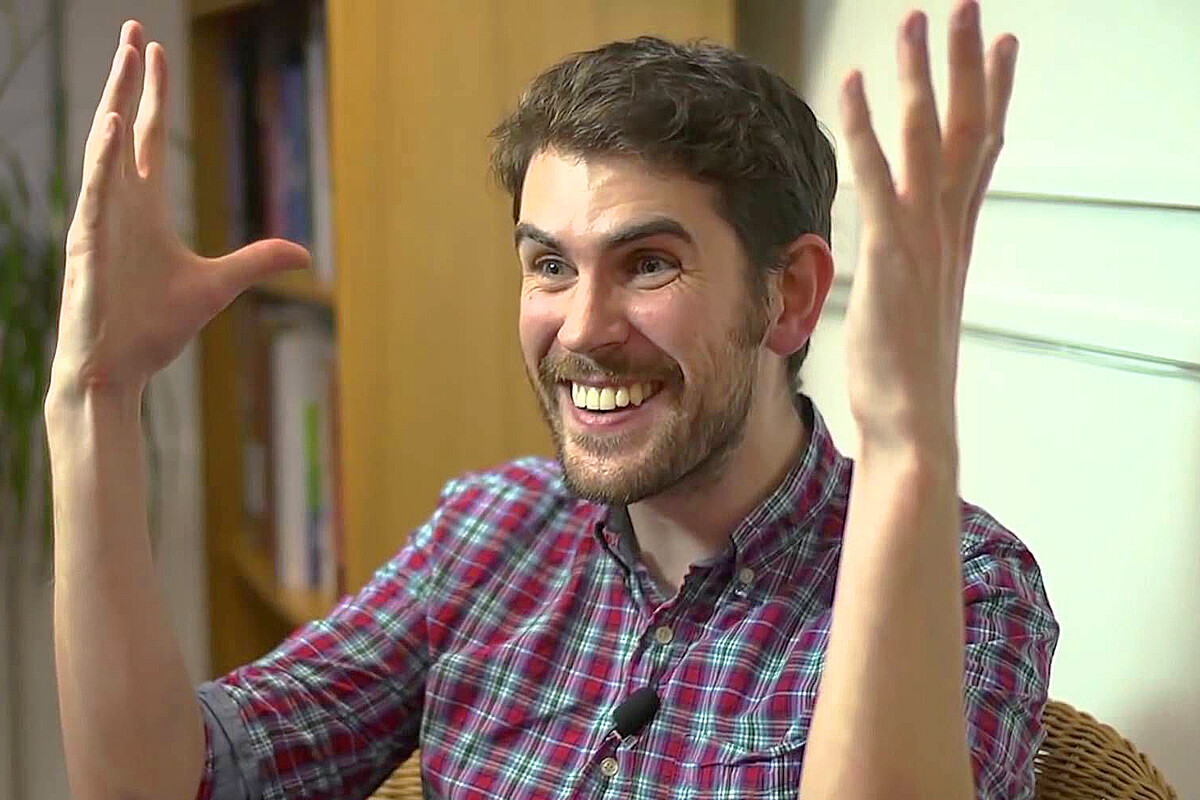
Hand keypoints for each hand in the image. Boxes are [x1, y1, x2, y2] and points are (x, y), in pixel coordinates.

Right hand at [50, 20, 308, 399]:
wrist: (118, 369)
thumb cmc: (154, 328)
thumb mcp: (218, 286)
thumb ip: (257, 261)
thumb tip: (303, 253)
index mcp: (144, 208)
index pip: (147, 137)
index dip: (151, 94)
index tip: (153, 52)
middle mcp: (118, 204)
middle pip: (124, 125)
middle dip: (129, 77)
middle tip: (131, 29)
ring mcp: (100, 219)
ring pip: (106, 146)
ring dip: (116, 99)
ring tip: (125, 56)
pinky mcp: (90, 242)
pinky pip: (95, 191)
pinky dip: (104, 157)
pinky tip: (113, 121)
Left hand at [838, 1, 1016, 453]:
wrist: (913, 425)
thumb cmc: (906, 375)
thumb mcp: (914, 306)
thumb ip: (913, 266)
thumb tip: (898, 252)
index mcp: (955, 240)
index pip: (980, 152)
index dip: (992, 96)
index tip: (1001, 49)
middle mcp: (948, 231)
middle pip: (967, 129)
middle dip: (968, 65)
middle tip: (970, 9)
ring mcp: (924, 241)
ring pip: (930, 139)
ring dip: (923, 74)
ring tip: (919, 19)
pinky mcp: (891, 257)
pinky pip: (879, 178)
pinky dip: (867, 127)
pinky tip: (857, 84)